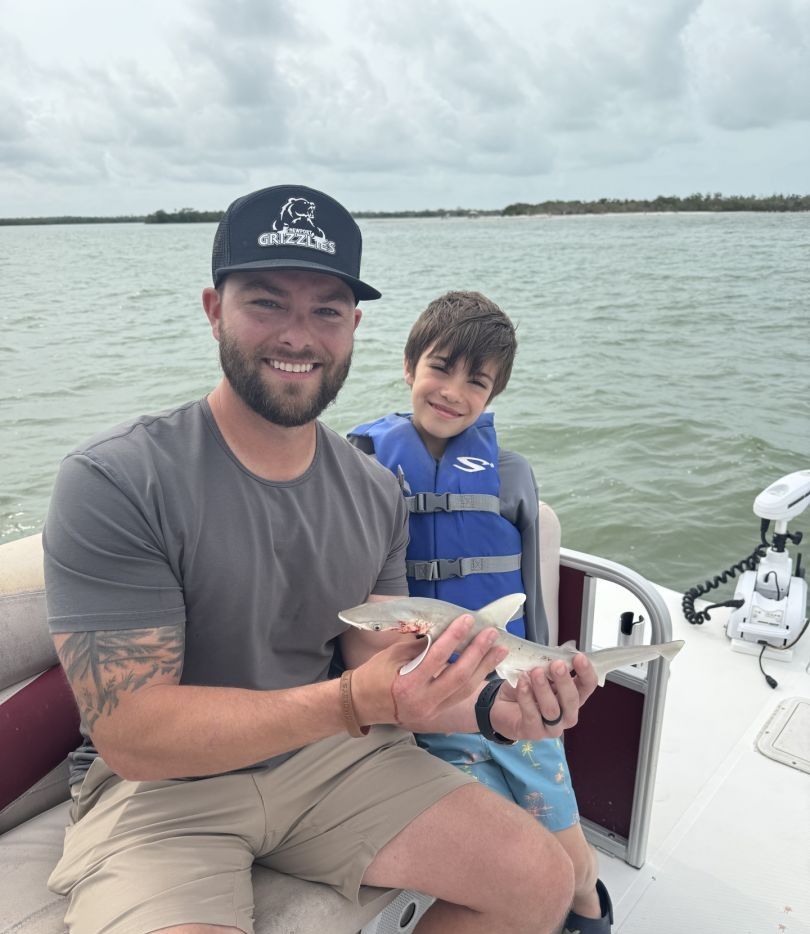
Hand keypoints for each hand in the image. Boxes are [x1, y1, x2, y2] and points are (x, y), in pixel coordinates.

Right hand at [351, 615, 508, 730]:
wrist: (362, 704)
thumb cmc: (375, 674)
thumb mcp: (393, 654)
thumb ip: (420, 644)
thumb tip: (444, 629)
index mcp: (407, 684)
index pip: (437, 657)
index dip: (455, 637)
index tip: (468, 620)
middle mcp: (422, 701)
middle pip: (458, 676)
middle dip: (478, 653)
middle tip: (492, 634)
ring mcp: (431, 711)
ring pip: (465, 690)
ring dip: (484, 668)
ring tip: (499, 650)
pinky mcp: (436, 715)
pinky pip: (460, 697)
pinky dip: (475, 681)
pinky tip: (486, 667)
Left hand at [491, 654, 597, 739]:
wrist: (501, 705)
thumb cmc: (526, 688)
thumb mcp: (539, 672)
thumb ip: (549, 665)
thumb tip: (556, 654)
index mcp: (573, 697)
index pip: (587, 686)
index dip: (586, 672)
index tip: (579, 657)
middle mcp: (567, 714)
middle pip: (573, 700)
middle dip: (565, 681)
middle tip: (557, 664)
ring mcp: (552, 727)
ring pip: (552, 709)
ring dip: (544, 688)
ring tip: (535, 672)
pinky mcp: (533, 732)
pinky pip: (531, 715)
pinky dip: (526, 697)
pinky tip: (522, 683)